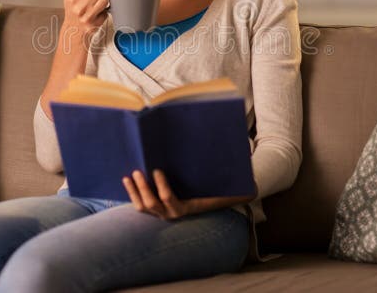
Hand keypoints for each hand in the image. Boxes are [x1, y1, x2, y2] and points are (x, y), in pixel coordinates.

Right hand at [61, 0, 108, 42]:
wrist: (73, 29)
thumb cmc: (73, 10)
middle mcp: (78, 7)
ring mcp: (87, 16)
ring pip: (104, 0)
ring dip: (102, 0)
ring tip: (96, 3)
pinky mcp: (95, 23)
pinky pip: (106, 11)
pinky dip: (103, 11)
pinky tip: (97, 12)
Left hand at [122, 170, 255, 219]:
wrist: (218, 198)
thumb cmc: (223, 187)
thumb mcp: (233, 185)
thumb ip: (240, 180)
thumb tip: (249, 163)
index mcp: (188, 207)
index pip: (171, 201)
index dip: (162, 188)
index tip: (157, 170)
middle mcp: (173, 213)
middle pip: (152, 204)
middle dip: (144, 188)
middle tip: (139, 169)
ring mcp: (162, 213)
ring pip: (143, 206)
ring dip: (135, 191)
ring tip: (131, 173)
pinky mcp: (154, 208)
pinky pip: (139, 205)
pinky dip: (132, 193)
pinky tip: (127, 179)